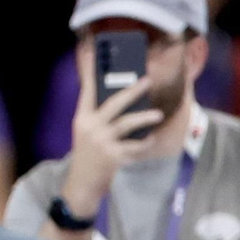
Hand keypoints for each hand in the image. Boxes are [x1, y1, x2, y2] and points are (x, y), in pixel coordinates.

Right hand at [61, 40, 165, 215]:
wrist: (81, 185)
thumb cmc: (89, 154)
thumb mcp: (87, 132)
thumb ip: (100, 116)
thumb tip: (126, 97)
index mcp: (82, 119)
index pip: (88, 91)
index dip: (93, 73)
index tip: (97, 54)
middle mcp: (90, 128)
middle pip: (114, 103)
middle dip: (133, 90)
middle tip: (148, 80)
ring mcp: (101, 143)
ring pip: (127, 123)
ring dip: (145, 118)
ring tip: (158, 115)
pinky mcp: (112, 157)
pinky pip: (134, 146)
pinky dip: (144, 143)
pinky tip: (151, 139)